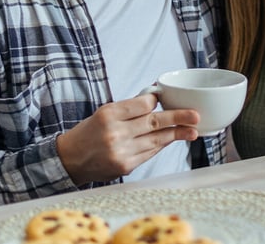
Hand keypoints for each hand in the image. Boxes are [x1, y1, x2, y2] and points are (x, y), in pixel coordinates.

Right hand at [56, 94, 199, 184]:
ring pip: (156, 139)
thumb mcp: (104, 112)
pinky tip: (172, 139)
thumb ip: (130, 107)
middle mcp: (115, 133)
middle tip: (195, 115)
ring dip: (176, 134)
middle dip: (178, 118)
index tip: (163, 98)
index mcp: (109, 114)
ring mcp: (121, 152)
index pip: (142, 104)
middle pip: (154, 122)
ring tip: (192, 130)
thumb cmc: (89, 132)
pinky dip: (161, 145)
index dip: (155, 101)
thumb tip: (157, 96)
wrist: (69, 160)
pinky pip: (150, 153)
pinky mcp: (126, 166)